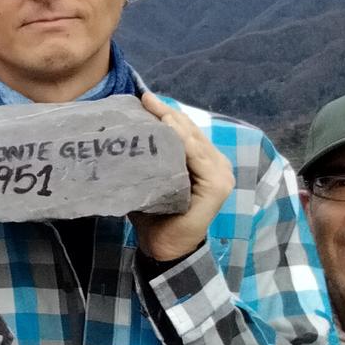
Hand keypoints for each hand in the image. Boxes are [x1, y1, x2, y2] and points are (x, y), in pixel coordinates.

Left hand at [130, 94, 234, 261]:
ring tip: (157, 109)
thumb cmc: (154, 213)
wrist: (162, 246)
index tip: (144, 98)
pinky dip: (186, 144)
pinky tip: (172, 130)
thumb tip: (123, 129)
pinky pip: (200, 159)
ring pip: (195, 141)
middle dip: (168, 113)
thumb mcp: (150, 178)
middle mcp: (216, 163)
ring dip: (176, 123)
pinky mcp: (217, 187)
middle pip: (190, 131)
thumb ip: (148, 156)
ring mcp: (220, 175)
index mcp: (203, 159)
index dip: (166, 113)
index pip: (184, 130)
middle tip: (145, 98)